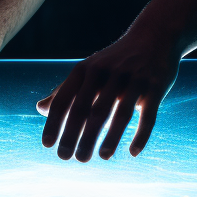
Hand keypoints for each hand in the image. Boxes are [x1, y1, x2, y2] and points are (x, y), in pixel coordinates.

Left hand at [36, 29, 179, 161]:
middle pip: (89, 110)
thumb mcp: (87, 69)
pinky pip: (148, 115)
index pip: (65, 100)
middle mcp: (107, 73)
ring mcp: (133, 79)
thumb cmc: (114, 61)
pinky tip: (133, 152)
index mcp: (86, 70)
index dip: (55, 123)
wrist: (154, 36)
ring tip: (101, 157)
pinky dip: (141, 135)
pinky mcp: (156, 86)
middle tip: (72, 159)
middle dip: (78, 136)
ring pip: (119, 114)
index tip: (48, 146)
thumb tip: (40, 109)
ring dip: (109, 138)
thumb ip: (65, 90)